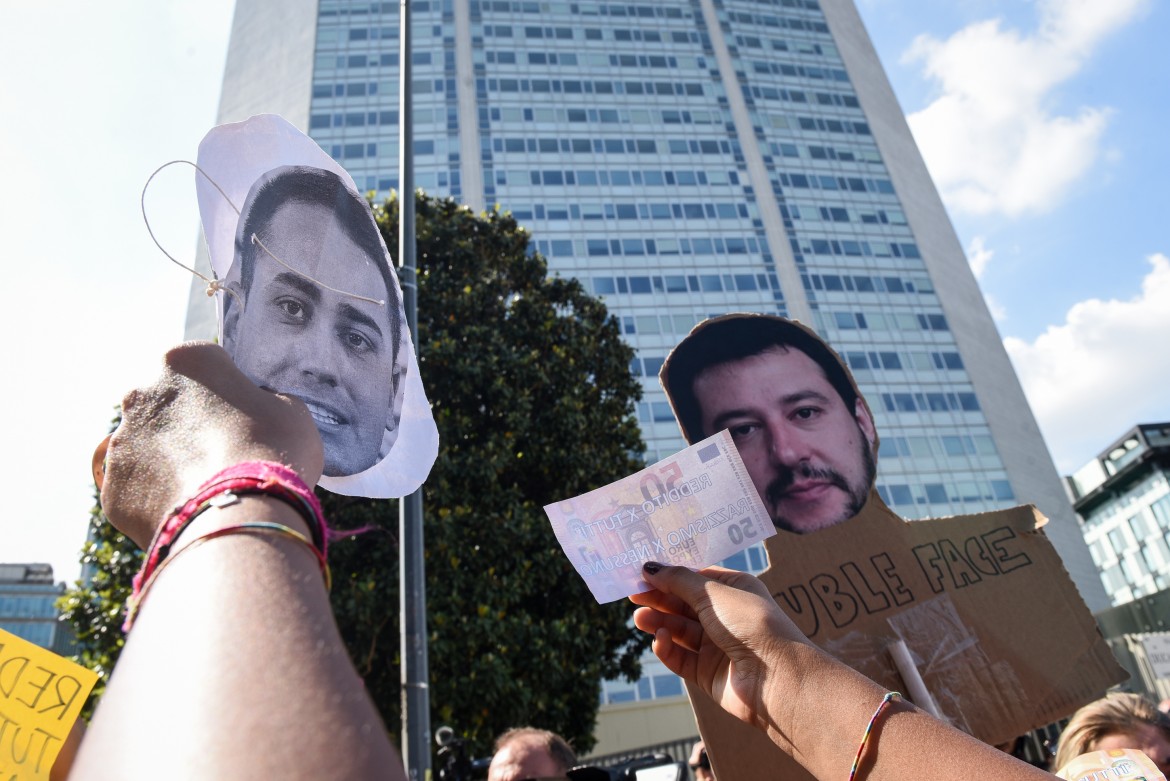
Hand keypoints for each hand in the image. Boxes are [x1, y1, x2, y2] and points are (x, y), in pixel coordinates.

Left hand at [94, 342, 323, 546]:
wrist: (240, 516)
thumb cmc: (273, 451)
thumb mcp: (290, 410)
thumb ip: (263, 401)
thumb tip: (252, 413)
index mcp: (185, 361)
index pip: (204, 366)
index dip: (226, 392)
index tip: (243, 417)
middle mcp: (141, 393)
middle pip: (166, 404)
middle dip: (189, 424)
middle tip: (223, 452)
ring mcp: (121, 443)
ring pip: (148, 448)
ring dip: (172, 461)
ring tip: (208, 488)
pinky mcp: (113, 489)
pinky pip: (139, 490)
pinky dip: (160, 498)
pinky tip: (191, 510)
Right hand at [631, 564, 811, 739]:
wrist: (778, 678)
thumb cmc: (753, 624)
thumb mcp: (713, 594)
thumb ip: (679, 581)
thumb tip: (650, 567)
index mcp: (734, 590)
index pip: (695, 578)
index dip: (670, 574)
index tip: (642, 570)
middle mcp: (726, 616)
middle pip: (683, 604)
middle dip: (659, 598)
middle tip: (632, 594)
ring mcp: (717, 646)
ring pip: (678, 630)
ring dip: (659, 622)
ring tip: (640, 617)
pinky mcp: (708, 673)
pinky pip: (681, 657)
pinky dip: (667, 648)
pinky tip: (659, 639)